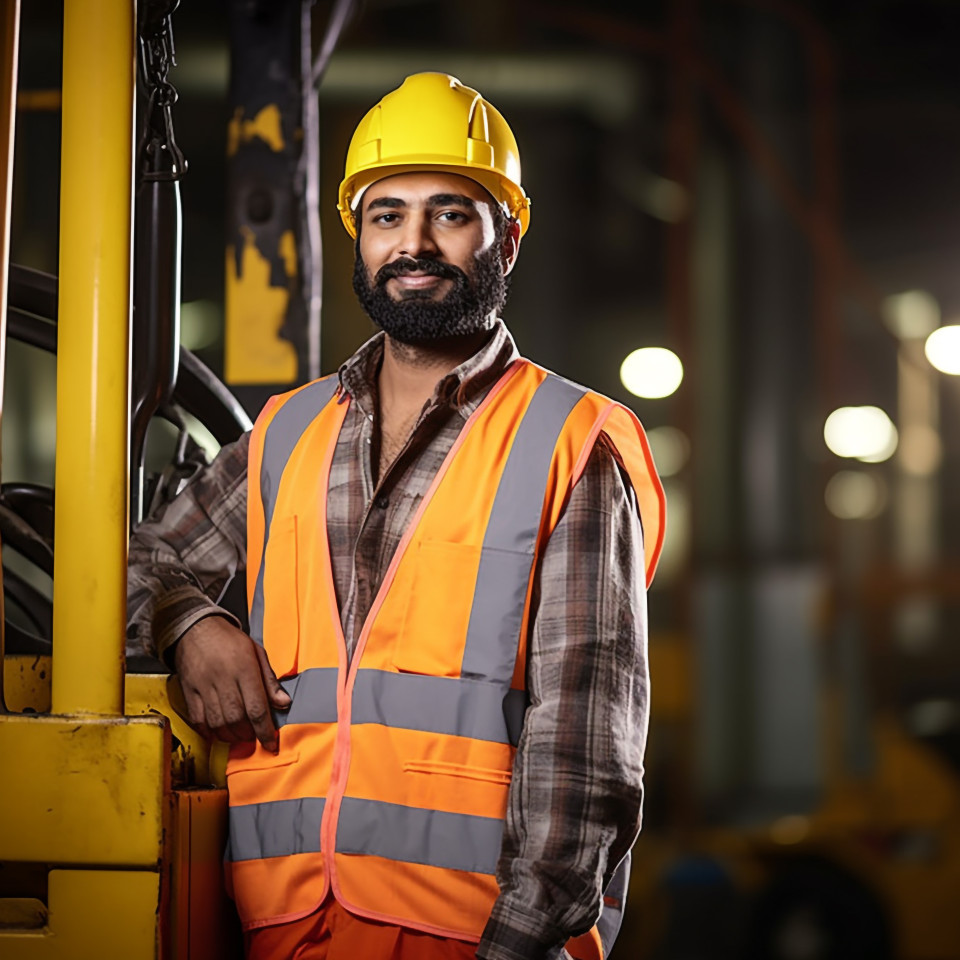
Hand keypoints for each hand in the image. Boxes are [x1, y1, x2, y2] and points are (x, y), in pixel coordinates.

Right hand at [174, 616, 290, 751]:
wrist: (195, 628)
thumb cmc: (229, 640)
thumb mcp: (257, 652)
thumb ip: (270, 680)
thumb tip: (283, 703)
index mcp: (244, 667)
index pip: (257, 707)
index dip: (265, 730)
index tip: (271, 744)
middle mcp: (223, 677)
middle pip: (236, 718)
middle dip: (248, 734)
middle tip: (255, 736)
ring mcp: (204, 685)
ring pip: (217, 722)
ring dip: (230, 736)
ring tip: (239, 735)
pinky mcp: (189, 690)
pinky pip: (197, 719)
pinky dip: (209, 731)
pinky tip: (218, 732)